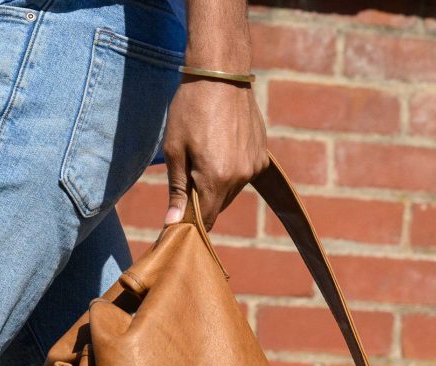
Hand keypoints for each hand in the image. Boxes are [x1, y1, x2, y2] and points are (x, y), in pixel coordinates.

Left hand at [162, 76, 267, 230]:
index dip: (189, 221)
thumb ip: (177, 189)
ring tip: (205, 152)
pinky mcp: (262, 154)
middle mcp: (241, 177)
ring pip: (231, 191)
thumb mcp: (174, 149)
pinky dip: (231, 169)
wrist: (220, 73)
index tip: (177, 215)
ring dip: (217, 183)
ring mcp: (255, 165)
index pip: (204, 219)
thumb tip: (174, 223)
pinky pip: (244, 174)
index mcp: (217, 179)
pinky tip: (221, 145)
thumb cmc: (190, 109)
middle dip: (202, 199)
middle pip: (218, 206)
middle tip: (187, 171)